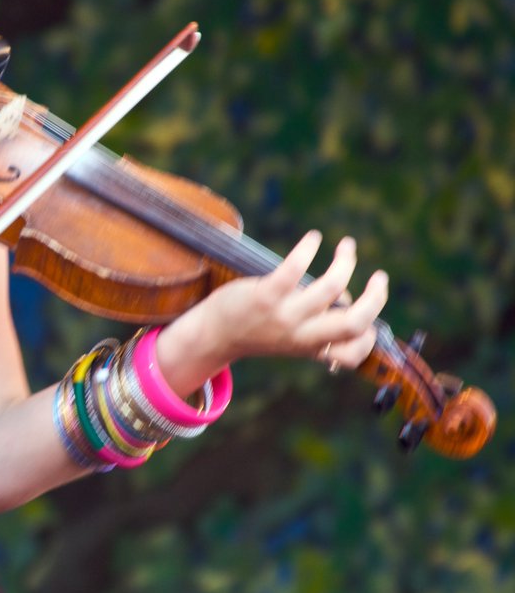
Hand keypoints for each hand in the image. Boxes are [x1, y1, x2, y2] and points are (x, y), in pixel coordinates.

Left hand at [193, 230, 388, 368]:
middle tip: (379, 276)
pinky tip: (313, 238)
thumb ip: (317, 327)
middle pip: (354, 322)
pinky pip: (295, 269)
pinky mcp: (266, 295)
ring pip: (332, 288)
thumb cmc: (255, 330)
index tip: (370, 320)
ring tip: (347, 246)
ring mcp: (284, 315)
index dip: (369, 338)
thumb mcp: (290, 339)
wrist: (213, 334)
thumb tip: (347, 298)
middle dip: (376, 297)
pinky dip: (308, 248)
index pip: (351, 355)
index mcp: (311, 348)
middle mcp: (301, 334)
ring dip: (346, 262)